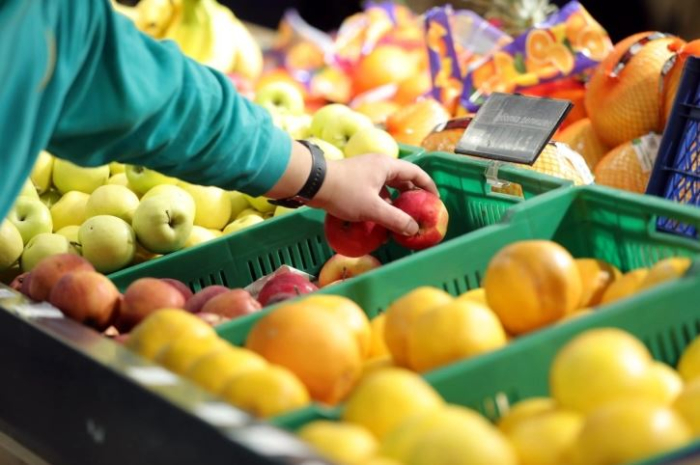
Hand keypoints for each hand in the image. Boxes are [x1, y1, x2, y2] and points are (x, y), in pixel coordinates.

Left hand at [308, 154, 438, 235]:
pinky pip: (375, 189)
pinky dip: (381, 201)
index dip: (428, 186)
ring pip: (387, 185)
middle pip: (402, 178)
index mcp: (387, 166)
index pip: (416, 173)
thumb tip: (413, 229)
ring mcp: (366, 170)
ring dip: (395, 200)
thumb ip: (395, 219)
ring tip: (400, 217)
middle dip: (411, 195)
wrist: (313, 182)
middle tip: (418, 211)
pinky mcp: (355, 178)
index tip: (435, 201)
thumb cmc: (344, 192)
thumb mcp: (372, 209)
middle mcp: (379, 164)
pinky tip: (379, 216)